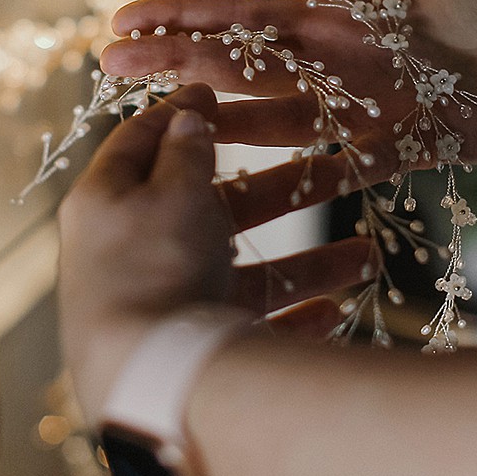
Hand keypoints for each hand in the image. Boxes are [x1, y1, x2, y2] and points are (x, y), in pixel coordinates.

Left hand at [57, 84, 374, 423]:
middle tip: (339, 168)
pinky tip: (336, 312)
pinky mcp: (195, 356)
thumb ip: (186, 151)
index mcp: (109, 203)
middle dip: (283, 191)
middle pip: (214, 211)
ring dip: (307, 265)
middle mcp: (133, 253)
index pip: (139, 143)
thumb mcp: (173, 190)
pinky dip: (294, 321)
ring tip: (366, 255)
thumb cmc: (156, 267)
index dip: (180, 115)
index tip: (217, 91)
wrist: (152, 384)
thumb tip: (184, 114)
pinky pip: (253, 330)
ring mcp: (167, 306)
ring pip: (246, 273)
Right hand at [99, 0, 476, 225]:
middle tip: (106, 65)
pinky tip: (236, 176)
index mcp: (334, 17)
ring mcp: (357, 112)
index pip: (244, 16)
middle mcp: (332, 67)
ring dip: (211, 112)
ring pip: (269, 113)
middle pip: (239, 65)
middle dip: (174, 63)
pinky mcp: (392, 151)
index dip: (186, 17)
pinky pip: (329, 163)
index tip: (127, 18)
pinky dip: (286, 170)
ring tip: (151, 110)